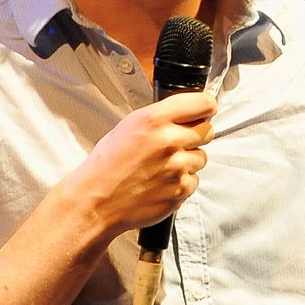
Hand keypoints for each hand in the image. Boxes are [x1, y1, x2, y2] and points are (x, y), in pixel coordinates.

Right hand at [67, 91, 216, 236]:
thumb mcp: (130, 125)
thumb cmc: (108, 164)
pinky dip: (182, 182)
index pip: (203, 104)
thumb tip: (190, 114)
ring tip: (162, 166)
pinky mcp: (181, 190)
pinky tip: (161, 182)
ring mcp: (177, 167)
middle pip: (207, 131)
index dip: (205, 108)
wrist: (96, 200)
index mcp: (154, 119)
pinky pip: (194, 180)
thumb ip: (162, 117)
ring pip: (201, 157)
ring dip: (188, 161)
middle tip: (175, 144)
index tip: (204, 112)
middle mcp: (169, 140)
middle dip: (195, 136)